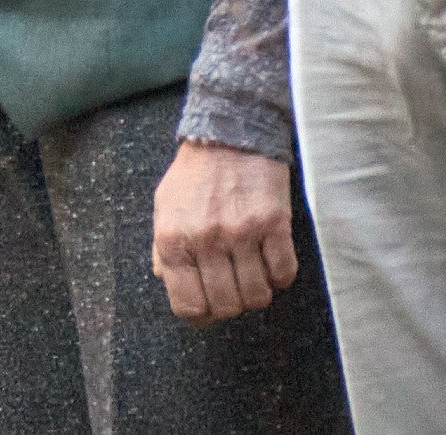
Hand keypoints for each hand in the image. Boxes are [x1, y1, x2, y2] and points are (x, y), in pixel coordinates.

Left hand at [150, 140, 299, 320]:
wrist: (229, 132)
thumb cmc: (194, 174)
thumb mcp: (164, 207)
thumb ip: (162, 247)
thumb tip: (166, 280)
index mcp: (173, 239)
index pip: (187, 305)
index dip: (201, 314)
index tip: (209, 305)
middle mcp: (205, 239)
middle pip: (226, 307)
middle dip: (232, 304)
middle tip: (234, 285)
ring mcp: (241, 232)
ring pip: (257, 296)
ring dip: (258, 292)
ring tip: (253, 272)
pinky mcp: (274, 223)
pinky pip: (283, 274)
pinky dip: (280, 276)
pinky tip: (271, 259)